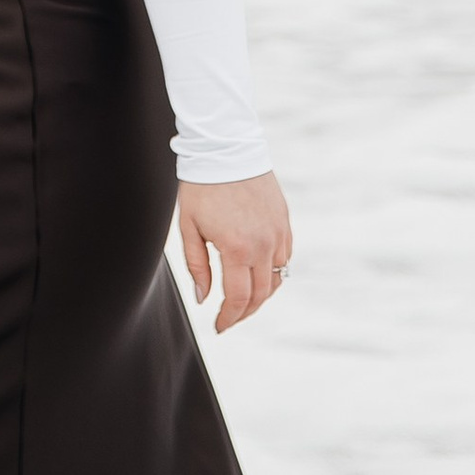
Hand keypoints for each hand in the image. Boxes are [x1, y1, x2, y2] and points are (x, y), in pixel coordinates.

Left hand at [178, 172, 291, 331]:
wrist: (226, 147)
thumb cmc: (202, 186)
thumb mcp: (189, 226)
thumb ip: (197, 266)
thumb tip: (202, 299)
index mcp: (237, 249)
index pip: (238, 299)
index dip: (229, 318)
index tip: (219, 327)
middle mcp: (264, 245)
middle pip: (261, 295)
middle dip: (244, 312)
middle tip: (230, 318)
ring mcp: (278, 234)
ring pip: (277, 279)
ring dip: (261, 295)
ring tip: (242, 299)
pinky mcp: (285, 222)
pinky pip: (284, 258)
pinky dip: (273, 272)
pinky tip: (257, 273)